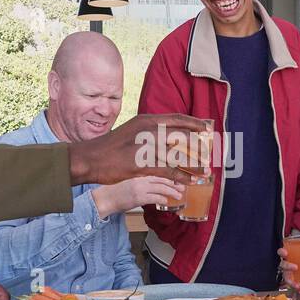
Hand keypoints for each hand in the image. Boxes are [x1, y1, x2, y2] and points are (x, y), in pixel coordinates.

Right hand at [67, 113, 209, 186]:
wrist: (90, 158)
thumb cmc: (109, 147)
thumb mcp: (131, 132)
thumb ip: (148, 132)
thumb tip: (164, 136)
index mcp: (145, 120)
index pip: (176, 118)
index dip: (193, 122)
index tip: (206, 126)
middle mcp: (148, 131)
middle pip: (181, 136)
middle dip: (198, 145)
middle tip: (209, 151)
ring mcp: (145, 148)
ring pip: (177, 155)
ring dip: (193, 164)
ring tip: (205, 169)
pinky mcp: (142, 165)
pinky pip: (168, 171)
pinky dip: (181, 176)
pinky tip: (190, 181)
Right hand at [93, 176, 183, 218]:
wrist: (105, 198)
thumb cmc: (116, 192)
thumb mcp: (130, 182)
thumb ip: (142, 182)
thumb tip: (154, 187)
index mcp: (139, 174)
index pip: (157, 173)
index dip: (168, 177)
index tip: (176, 180)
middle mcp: (140, 178)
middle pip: (161, 179)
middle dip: (173, 184)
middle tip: (182, 188)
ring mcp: (139, 188)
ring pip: (160, 188)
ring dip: (171, 192)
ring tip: (178, 196)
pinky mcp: (138, 198)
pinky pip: (154, 198)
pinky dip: (162, 199)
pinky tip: (166, 202)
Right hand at [277, 246, 299, 291]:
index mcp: (288, 255)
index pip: (281, 252)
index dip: (282, 252)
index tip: (285, 253)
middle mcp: (286, 263)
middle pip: (283, 265)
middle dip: (288, 266)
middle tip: (295, 267)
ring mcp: (287, 272)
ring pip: (286, 277)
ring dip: (291, 282)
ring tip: (298, 285)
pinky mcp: (290, 278)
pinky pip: (291, 283)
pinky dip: (296, 287)